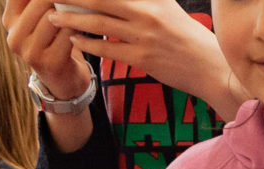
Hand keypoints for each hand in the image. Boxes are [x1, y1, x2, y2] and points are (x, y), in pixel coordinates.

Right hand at [3, 0, 91, 100]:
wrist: (62, 78)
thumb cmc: (53, 37)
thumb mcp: (39, 14)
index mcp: (9, 19)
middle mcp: (14, 36)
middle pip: (41, 0)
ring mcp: (29, 52)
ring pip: (55, 15)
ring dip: (73, 10)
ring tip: (83, 10)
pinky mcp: (48, 62)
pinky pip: (68, 32)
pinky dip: (79, 25)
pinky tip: (85, 24)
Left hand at [47, 0, 246, 118]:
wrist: (211, 66)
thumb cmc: (186, 36)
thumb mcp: (167, 7)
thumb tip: (116, 0)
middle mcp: (148, 12)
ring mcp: (145, 36)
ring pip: (100, 23)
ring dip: (72, 19)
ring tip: (52, 15)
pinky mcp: (144, 58)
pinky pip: (108, 49)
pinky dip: (88, 44)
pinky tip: (74, 39)